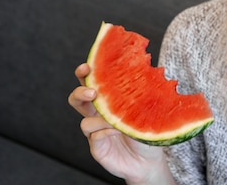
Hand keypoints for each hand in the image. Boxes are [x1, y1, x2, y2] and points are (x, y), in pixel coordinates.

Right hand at [68, 64, 173, 183]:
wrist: (149, 160)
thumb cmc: (146, 131)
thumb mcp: (147, 110)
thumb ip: (142, 95)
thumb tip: (149, 71)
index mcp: (107, 102)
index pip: (92, 83)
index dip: (85, 74)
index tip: (87, 66)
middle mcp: (97, 115)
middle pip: (77, 100)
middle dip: (80, 92)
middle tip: (92, 91)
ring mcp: (95, 132)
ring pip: (85, 121)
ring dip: (99, 117)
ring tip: (112, 117)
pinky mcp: (97, 147)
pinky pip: (95, 137)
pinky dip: (106, 132)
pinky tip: (118, 130)